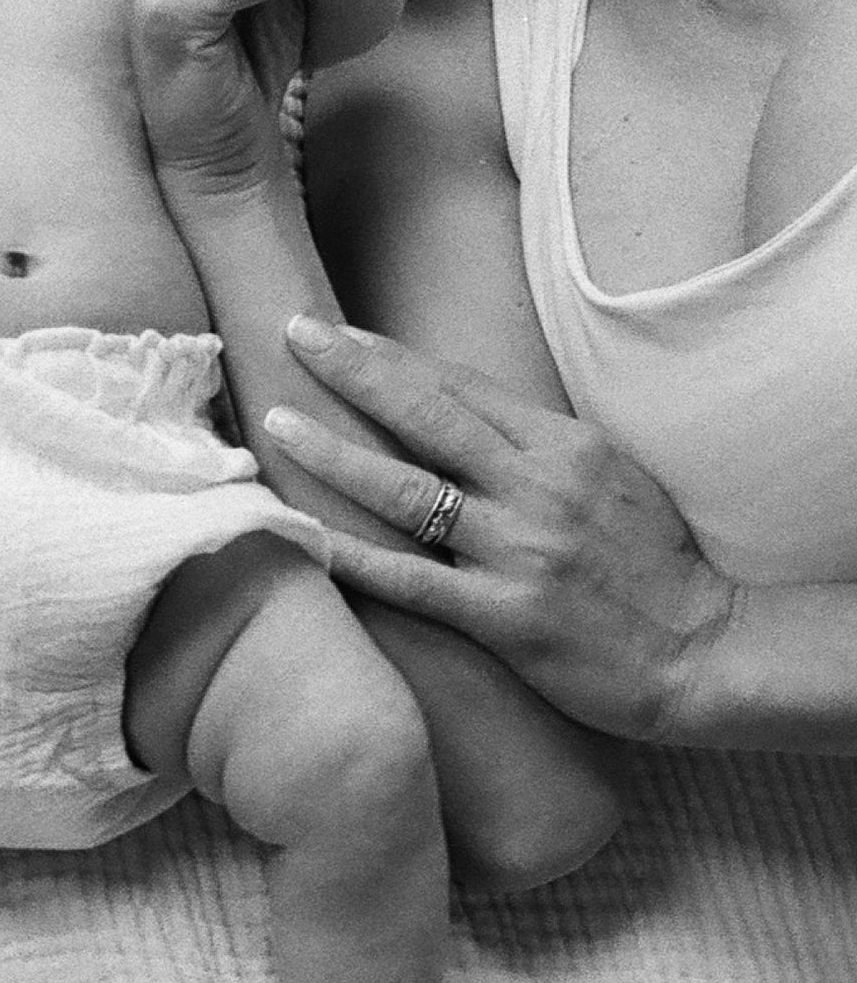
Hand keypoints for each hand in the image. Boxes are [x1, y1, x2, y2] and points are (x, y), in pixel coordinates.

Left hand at [264, 316, 736, 742]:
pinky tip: (303, 532)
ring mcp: (520, 551)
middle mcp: (538, 488)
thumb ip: (532, 443)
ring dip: (334, 453)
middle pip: (427, 415)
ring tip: (276, 422)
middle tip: (293, 333)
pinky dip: (352, 554)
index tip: (335, 330)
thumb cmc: (650, 562)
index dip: (390, 355)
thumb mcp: (606, 476)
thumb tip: (451, 405)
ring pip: (407, 489)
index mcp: (565, 446)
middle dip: (353, 370)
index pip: (460, 385)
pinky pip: (411, 580)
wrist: (706, 652)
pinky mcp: (505, 615)